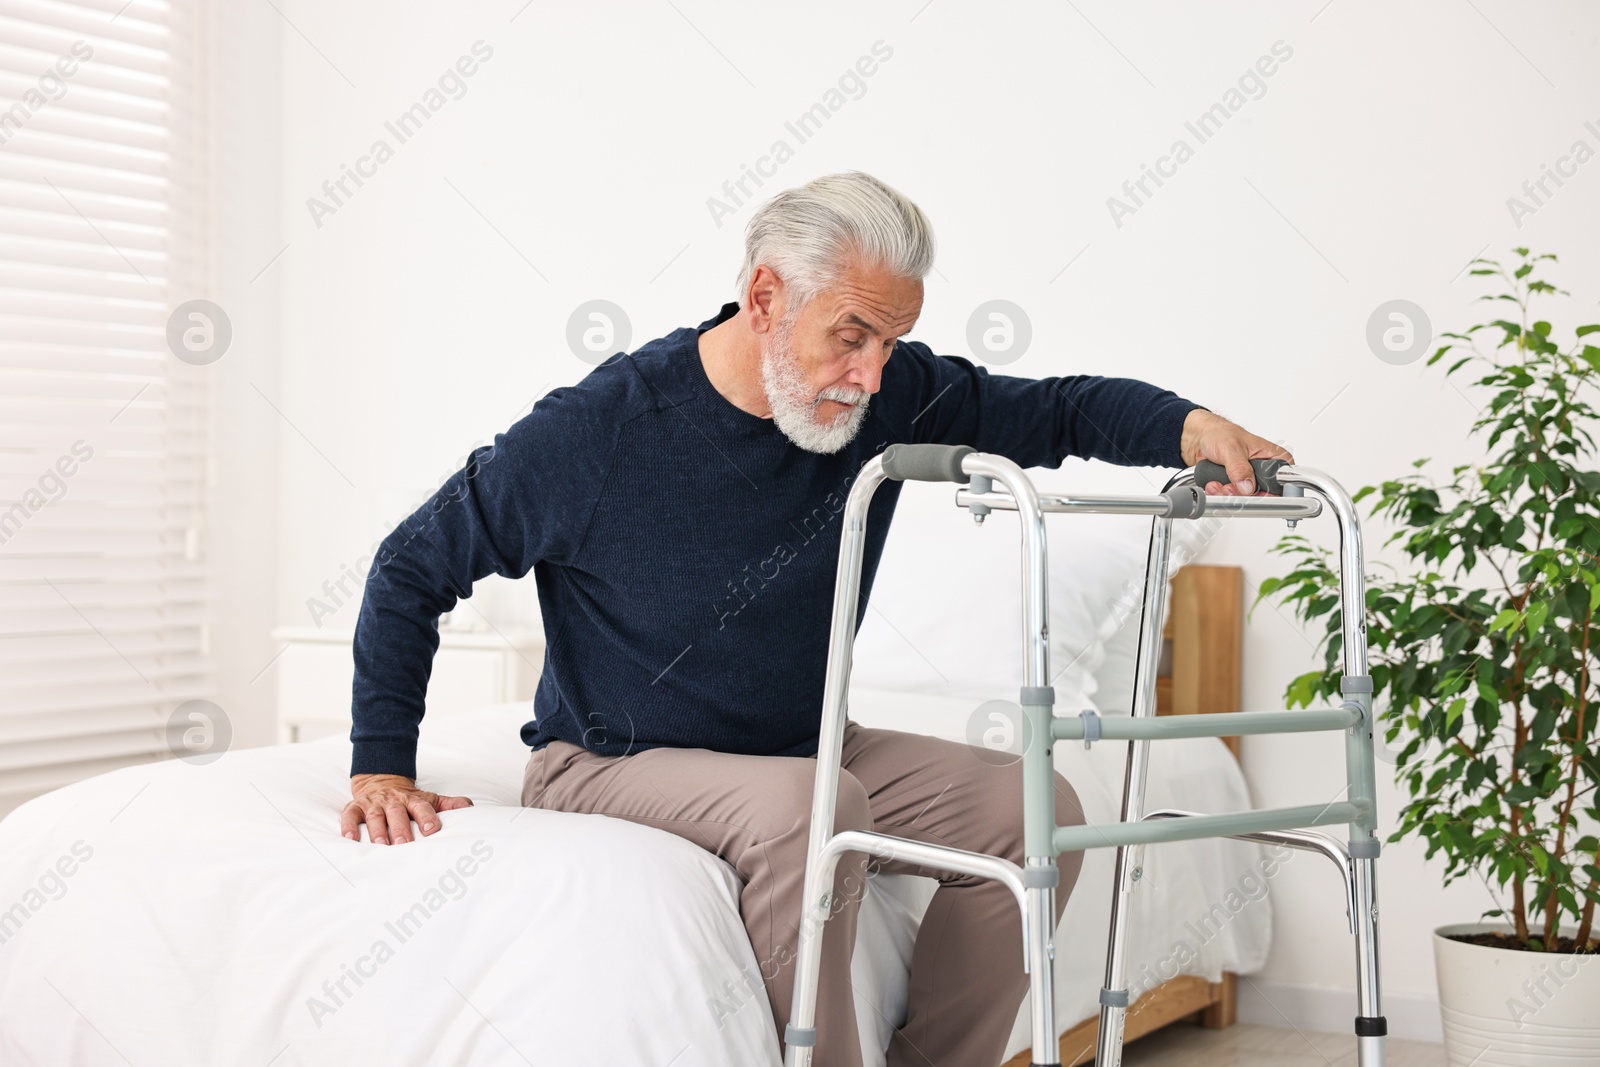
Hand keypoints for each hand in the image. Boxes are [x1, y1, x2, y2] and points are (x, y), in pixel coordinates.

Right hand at [342, 773, 473, 844]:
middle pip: (397, 813)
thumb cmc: (408, 799)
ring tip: (381, 845)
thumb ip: (450, 805)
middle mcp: (393, 801)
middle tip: (404, 844)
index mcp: (413, 800)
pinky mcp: (355, 806)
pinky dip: (349, 826)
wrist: (381, 780)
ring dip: (377, 830)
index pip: (422, 807)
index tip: (432, 830)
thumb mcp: (430, 799)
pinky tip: (350, 839)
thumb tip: (471, 807)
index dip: (427, 817)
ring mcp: (374, 803)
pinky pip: (350, 816)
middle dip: (401, 828)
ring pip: (375, 816)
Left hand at [1180, 409, 1292, 495]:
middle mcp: (1266, 471)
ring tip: (1217, 483)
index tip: (1252, 494)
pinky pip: (1232, 499)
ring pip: (1245, 500)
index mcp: (1274, 458)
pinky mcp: (1238, 486)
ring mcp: (1252, 480)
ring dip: (1227, 494)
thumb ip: (1239, 468)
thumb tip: (1247, 486)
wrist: (1203, 438)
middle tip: (1227, 487)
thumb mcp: (1231, 448)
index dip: (1269, 493)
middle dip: (1241, 495)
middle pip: (1262, 496)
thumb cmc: (1221, 434)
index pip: (1282, 482)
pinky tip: (1214, 484)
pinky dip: (1220, 494)